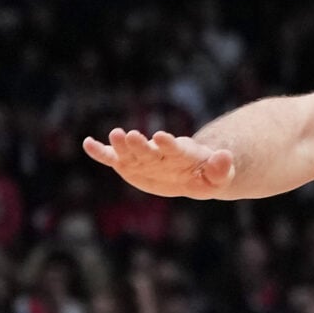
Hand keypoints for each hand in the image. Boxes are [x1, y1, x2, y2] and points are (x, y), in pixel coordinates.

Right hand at [82, 128, 237, 197]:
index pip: (175, 149)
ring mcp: (142, 158)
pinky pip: (112, 158)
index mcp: (180, 155)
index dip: (169, 144)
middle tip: (132, 135)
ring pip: (129, 152)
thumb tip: (226, 156)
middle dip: (141, 145)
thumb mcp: (218, 178)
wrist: (192, 173)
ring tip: (114, 135)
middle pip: (148, 150)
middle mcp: (159, 154)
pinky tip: (87, 143)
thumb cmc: (206, 175)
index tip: (163, 137)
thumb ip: (221, 169)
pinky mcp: (129, 165)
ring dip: (121, 145)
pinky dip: (101, 152)